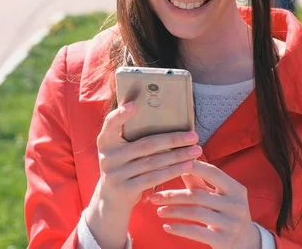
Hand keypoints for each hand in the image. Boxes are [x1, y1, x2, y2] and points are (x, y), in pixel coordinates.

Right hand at [85, 101, 202, 247]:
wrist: (110, 197)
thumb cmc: (122, 164)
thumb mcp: (119, 148)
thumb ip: (129, 133)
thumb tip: (156, 110)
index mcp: (105, 140)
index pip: (111, 123)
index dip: (121, 114)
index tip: (135, 105)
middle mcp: (108, 156)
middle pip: (145, 144)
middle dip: (172, 139)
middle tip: (193, 135)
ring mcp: (116, 173)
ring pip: (153, 162)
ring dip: (177, 156)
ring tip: (196, 150)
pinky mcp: (125, 188)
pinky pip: (153, 178)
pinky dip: (172, 171)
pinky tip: (187, 166)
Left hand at [149, 161, 260, 248]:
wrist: (246, 243)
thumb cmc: (226, 213)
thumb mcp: (219, 196)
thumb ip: (200, 182)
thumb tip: (180, 161)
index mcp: (235, 189)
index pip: (212, 172)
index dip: (192, 166)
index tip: (169, 163)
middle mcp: (236, 204)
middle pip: (198, 195)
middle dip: (173, 195)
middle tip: (154, 195)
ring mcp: (231, 223)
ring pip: (196, 213)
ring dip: (173, 211)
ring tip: (158, 210)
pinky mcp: (224, 241)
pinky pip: (197, 232)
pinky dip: (179, 229)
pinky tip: (167, 227)